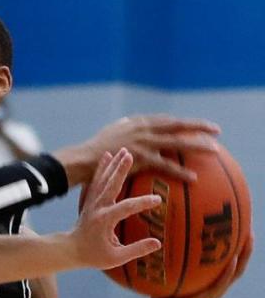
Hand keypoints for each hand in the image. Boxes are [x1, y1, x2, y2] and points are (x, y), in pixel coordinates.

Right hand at [56, 114, 219, 185]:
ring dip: (197, 145)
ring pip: (176, 141)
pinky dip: (180, 171)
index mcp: (136, 123)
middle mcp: (142, 129)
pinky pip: (165, 165)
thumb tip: (130, 131)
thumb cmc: (91, 154)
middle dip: (198, 126)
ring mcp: (142, 142)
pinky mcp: (140, 158)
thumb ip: (123, 132)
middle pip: (176, 125)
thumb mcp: (109, 136)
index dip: (182, 122)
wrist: (80, 161)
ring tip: (214, 150)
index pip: (165, 120)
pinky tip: (192, 177)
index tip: (196, 125)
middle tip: (216, 131)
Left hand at [71, 149, 161, 269]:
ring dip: (113, 164)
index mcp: (104, 221)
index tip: (158, 200)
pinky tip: (106, 156)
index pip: (125, 208)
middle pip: (110, 186)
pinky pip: (95, 181)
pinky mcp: (89, 200)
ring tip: (123, 150)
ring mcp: (92, 202)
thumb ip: (135, 250)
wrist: (69, 250)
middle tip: (130, 154)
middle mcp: (97, 208)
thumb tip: (157, 243)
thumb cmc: (93, 256)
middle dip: (120, 170)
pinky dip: (100, 168)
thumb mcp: (115, 258)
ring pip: (103, 179)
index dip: (142, 203)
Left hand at [145, 232, 253, 297]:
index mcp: (211, 280)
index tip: (240, 224)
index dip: (236, 244)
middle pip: (239, 262)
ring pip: (236, 272)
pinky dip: (228, 271)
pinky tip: (233, 259)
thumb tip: (156, 238)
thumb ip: (167, 261)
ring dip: (244, 255)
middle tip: (250, 225)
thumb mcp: (166, 276)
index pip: (229, 259)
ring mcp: (214, 293)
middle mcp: (216, 285)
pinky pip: (221, 284)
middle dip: (246, 245)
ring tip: (249, 238)